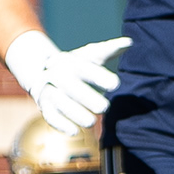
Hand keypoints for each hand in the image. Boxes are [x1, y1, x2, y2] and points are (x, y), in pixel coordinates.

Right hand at [3, 30, 124, 140]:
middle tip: (104, 107)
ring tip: (91, 122)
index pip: (84, 68)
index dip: (99, 76)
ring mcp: (50, 91)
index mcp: (71, 62)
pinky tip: (75, 132)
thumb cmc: (77, 66)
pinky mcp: (45, 107)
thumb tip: (129, 42)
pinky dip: (61, 125)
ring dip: (75, 114)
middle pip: (70, 86)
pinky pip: (51, 117)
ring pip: (60, 102)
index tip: (116, 84)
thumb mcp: (91, 56)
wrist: (44, 72)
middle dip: (87, 97)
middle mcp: (57, 75)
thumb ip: (109, 50)